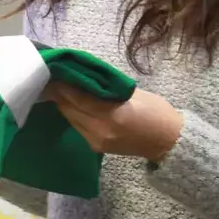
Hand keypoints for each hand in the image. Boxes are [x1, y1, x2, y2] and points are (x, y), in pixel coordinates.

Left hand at [49, 83, 184, 162]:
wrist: (167, 142)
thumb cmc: (156, 112)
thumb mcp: (132, 93)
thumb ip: (107, 87)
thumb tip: (85, 77)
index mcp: (112, 115)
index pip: (79, 97)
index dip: (64, 85)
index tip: (54, 71)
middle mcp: (100, 130)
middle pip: (70, 109)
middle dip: (60, 93)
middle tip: (51, 77)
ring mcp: (96, 141)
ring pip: (71, 118)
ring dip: (65, 103)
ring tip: (58, 87)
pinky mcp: (96, 147)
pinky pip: (78, 127)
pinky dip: (74, 114)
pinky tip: (71, 103)